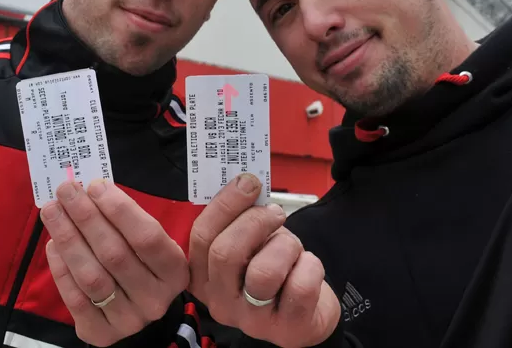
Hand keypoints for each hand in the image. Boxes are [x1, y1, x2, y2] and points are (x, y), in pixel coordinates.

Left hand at [41, 180, 187, 346]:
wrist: (139, 311)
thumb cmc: (142, 265)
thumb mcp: (149, 242)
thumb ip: (126, 219)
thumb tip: (90, 190)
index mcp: (174, 272)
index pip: (147, 237)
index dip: (120, 210)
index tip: (95, 186)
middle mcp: (155, 299)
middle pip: (115, 254)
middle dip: (86, 218)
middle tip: (66, 190)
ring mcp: (129, 320)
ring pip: (92, 277)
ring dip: (69, 239)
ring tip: (52, 212)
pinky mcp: (102, 334)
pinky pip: (76, 299)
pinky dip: (61, 269)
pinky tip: (53, 244)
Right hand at [188, 174, 339, 346]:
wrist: (306, 312)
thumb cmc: (273, 269)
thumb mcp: (250, 245)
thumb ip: (240, 222)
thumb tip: (246, 184)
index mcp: (203, 277)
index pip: (200, 237)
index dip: (225, 205)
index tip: (248, 182)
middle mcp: (220, 302)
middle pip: (225, 253)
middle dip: (254, 222)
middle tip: (275, 213)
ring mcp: (251, 320)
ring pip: (263, 273)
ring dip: (285, 246)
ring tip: (292, 247)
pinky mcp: (286, 329)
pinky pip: (300, 287)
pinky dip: (310, 266)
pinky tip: (307, 267)